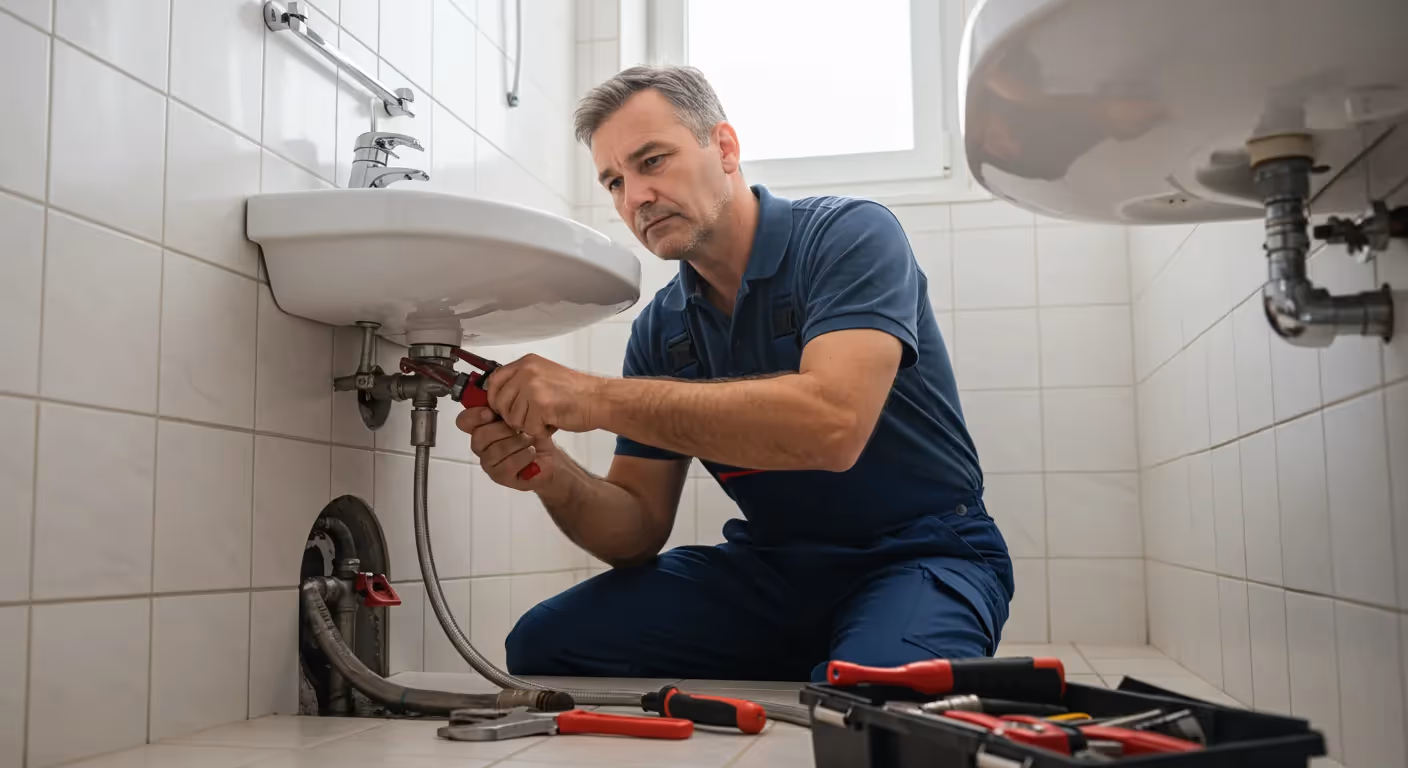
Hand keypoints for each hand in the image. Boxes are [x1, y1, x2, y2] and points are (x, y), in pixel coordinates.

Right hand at [457, 407, 557, 490]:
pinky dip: (524, 455)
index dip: (474, 415)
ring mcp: (489, 463)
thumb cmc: (534, 437)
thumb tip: (500, 398)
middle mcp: (481, 447)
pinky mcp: (500, 477)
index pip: (464, 421)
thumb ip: (507, 408)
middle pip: (479, 435)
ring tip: (530, 441)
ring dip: (518, 442)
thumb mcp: (523, 417)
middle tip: (521, 429)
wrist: (550, 459)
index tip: (491, 413)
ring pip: (495, 450)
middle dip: (504, 429)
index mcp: (482, 428)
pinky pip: (508, 464)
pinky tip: (532, 453)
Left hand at [485, 354, 603, 436]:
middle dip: (512, 416)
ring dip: (528, 424)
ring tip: (546, 418)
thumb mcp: (544, 376)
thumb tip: (499, 399)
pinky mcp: (539, 405)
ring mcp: (532, 387)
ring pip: (512, 418)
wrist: (599, 399)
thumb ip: (522, 382)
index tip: (501, 409)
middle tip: (530, 418)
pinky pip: (528, 427)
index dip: (494, 399)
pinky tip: (552, 423)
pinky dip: (540, 431)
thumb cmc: (577, 392)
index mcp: (526, 363)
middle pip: (500, 402)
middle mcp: (526, 371)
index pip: (494, 380)